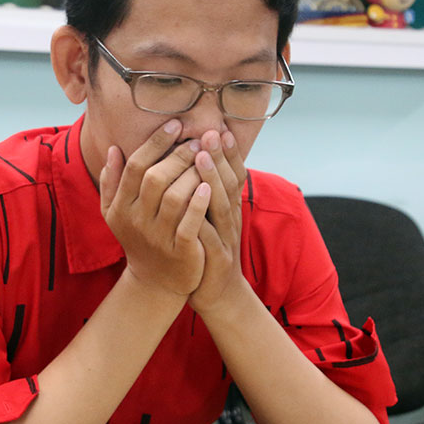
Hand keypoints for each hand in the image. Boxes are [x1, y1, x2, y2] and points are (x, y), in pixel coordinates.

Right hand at [100, 119, 211, 297]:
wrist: (156, 282)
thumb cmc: (139, 238)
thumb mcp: (117, 213)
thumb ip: (112, 181)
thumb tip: (113, 148)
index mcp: (120, 206)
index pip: (136, 166)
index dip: (156, 142)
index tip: (176, 124)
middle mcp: (136, 220)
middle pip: (155, 178)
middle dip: (178, 155)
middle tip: (197, 139)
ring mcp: (157, 236)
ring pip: (174, 197)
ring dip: (191, 174)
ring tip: (206, 158)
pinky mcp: (180, 251)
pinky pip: (190, 223)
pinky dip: (199, 203)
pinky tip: (209, 186)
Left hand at [189, 129, 248, 315]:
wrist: (217, 294)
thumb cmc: (207, 251)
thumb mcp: (210, 220)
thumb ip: (206, 194)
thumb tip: (197, 162)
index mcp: (228, 209)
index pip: (232, 175)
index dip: (228, 153)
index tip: (219, 129)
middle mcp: (230, 220)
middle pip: (229, 184)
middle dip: (220, 157)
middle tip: (211, 132)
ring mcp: (225, 239)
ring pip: (220, 205)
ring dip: (212, 178)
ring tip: (201, 157)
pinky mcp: (216, 259)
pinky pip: (207, 235)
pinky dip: (199, 217)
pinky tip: (191, 202)